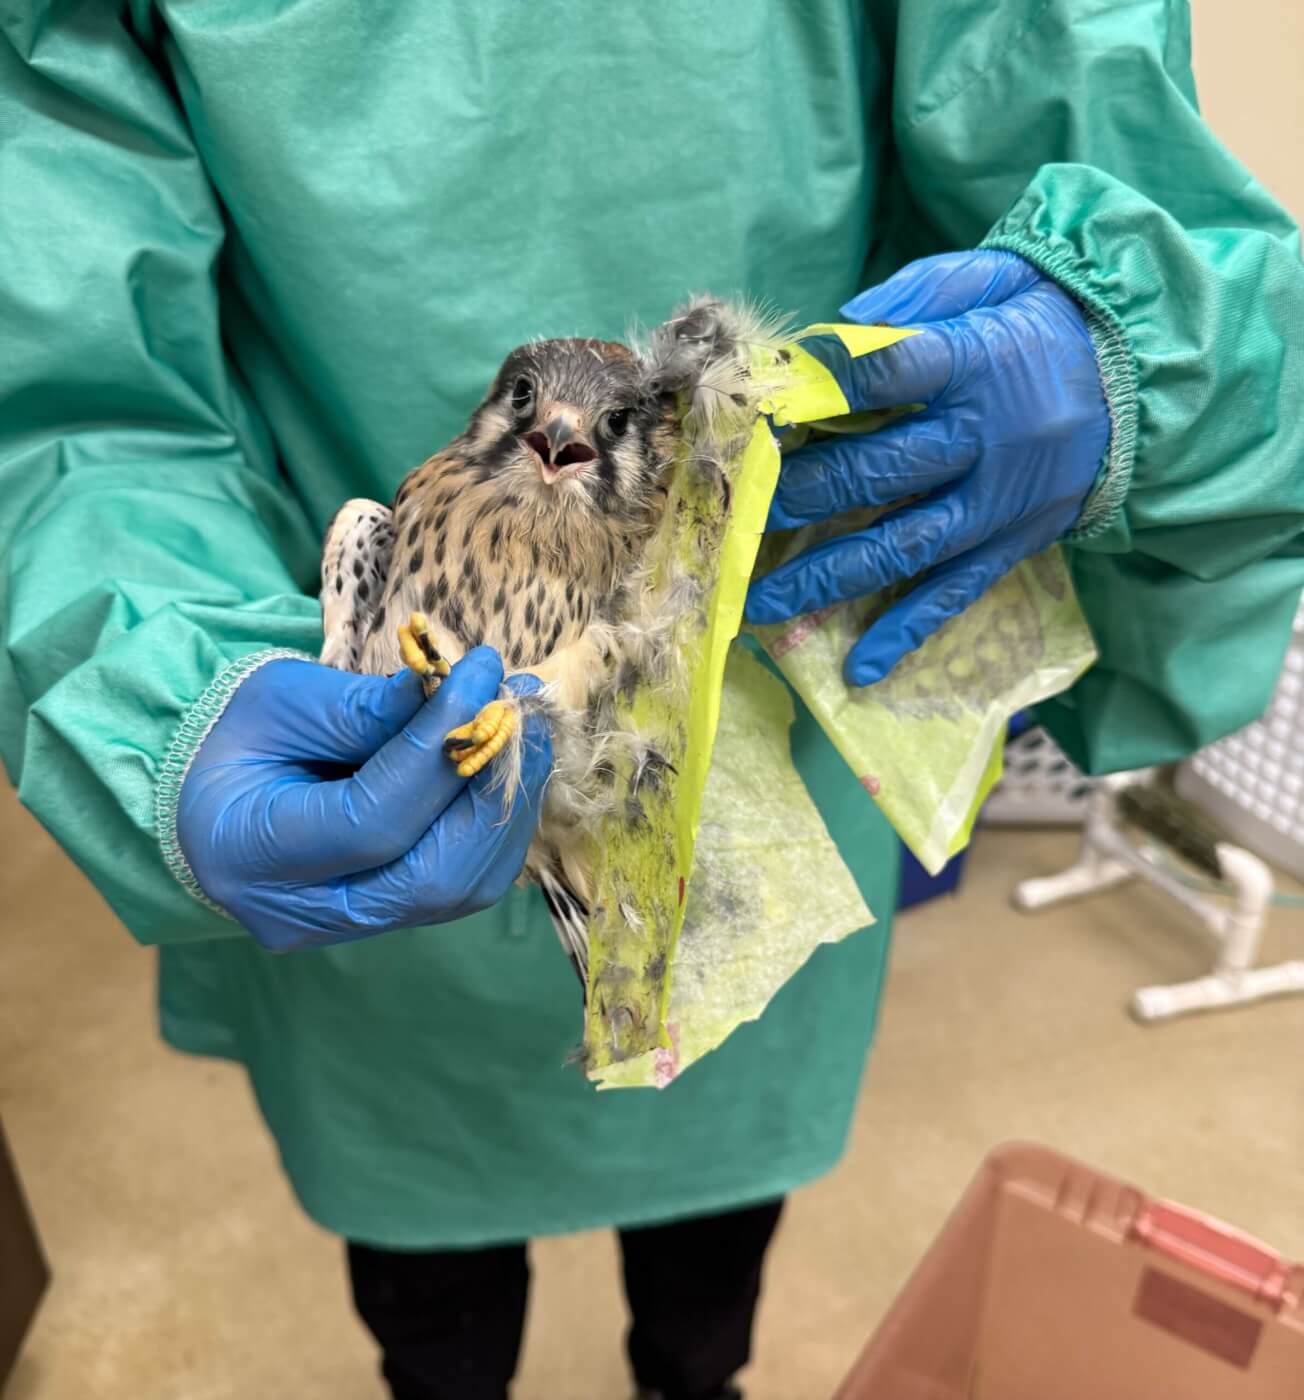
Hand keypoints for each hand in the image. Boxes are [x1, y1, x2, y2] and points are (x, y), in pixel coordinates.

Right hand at [176, 649, 550, 949]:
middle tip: (523, 709)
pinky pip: (466, 882)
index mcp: (252, 856)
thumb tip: (463, 693)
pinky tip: (508, 766)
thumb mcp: (282, 703)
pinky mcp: (392, 918)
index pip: (372, 822)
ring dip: (509, 804)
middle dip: (492, 786)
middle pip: (433, 875)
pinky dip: (498, 822)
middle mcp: (305, 912)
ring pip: (463, 888)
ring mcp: (352, 927)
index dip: (440, 749)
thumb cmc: (240, 738)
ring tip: (527, 730)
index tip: (481, 672)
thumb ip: (368, 709)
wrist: (215, 793)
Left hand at [745, 249, 1108, 684]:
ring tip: (760, 602)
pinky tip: (858, 669)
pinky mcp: (1010, 544)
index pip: (894, 369)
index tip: (764, 402)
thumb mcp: (994, 278)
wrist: (1141, 380)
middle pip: (880, 470)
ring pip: (901, 546)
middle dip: (800, 493)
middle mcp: (983, 440)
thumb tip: (835, 329)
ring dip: (827, 577)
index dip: (827, 384)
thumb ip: (917, 295)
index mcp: (975, 364)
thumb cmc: (1042, 323)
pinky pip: (953, 595)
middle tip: (737, 515)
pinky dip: (906, 633)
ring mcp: (996, 504)